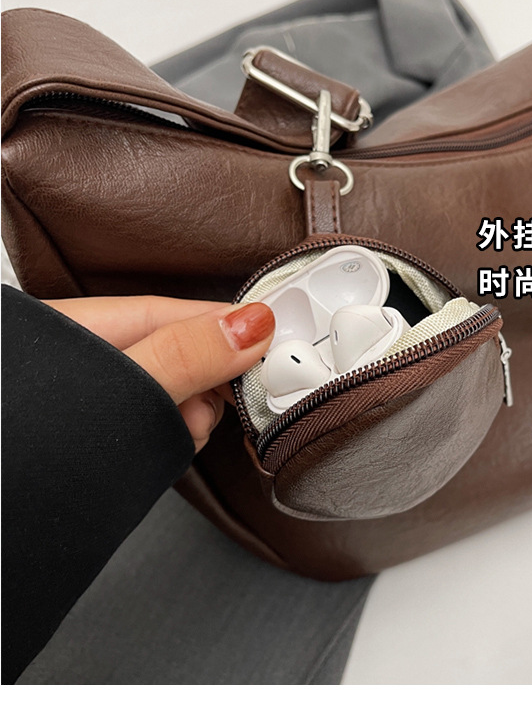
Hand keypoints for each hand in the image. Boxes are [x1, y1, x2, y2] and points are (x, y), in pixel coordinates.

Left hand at [43, 295, 274, 451]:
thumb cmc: (23, 449)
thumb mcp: (120, 393)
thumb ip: (184, 356)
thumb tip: (249, 323)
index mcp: (88, 326)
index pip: (182, 311)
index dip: (232, 325)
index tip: (277, 340)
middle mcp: (91, 353)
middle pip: (178, 346)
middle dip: (212, 373)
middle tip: (230, 398)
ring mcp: (94, 391)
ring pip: (168, 383)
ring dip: (191, 406)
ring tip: (187, 428)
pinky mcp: (95, 425)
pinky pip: (150, 412)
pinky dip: (170, 425)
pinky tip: (171, 438)